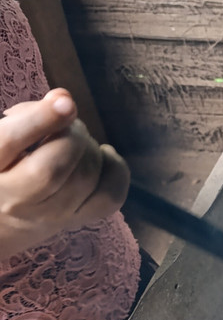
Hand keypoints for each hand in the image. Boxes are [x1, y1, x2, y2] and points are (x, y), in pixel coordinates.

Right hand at [0, 88, 129, 257]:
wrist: (2, 216)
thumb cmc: (3, 165)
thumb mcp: (2, 136)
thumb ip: (27, 115)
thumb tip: (63, 99)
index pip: (9, 144)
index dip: (41, 120)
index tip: (65, 102)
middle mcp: (13, 200)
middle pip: (52, 168)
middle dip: (70, 135)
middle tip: (67, 123)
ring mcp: (48, 216)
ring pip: (83, 179)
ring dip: (91, 148)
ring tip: (78, 139)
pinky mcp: (76, 220)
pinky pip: (109, 197)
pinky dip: (115, 170)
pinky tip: (102, 156)